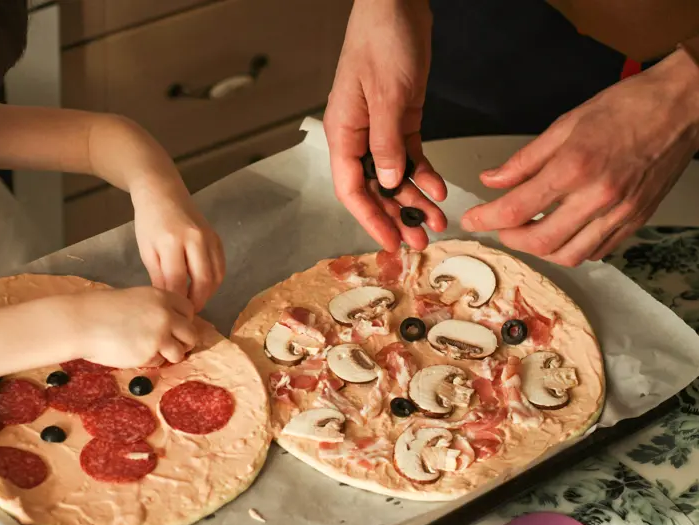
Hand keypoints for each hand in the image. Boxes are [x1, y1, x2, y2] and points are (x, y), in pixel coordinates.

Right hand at [71, 287, 197, 366]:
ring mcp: (159, 335)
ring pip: (180, 352)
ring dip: (169, 355)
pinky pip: (159, 362)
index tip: (175, 327)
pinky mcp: (149, 354)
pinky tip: (134, 354)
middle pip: (191, 333)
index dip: (183, 321)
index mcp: (162, 296)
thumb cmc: (101, 309)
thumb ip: (155, 308)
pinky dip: (151, 361)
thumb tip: (172, 323)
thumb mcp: (134, 298)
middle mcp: (166, 314)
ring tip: (151, 351)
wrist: (82, 322)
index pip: (189, 310)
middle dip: (183, 342)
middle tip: (170, 345)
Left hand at [131, 179, 224, 310]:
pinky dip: (215, 281)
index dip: (177, 301)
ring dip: (207, 294)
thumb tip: (169, 301)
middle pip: (202, 282)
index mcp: (172, 242)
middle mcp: (195, 239)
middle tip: (187, 313)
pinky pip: (221, 266)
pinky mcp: (217, 238)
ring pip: (216, 276)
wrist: (163, 192)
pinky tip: (203, 287)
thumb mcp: (147, 250)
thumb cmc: (150, 221)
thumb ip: (159, 276)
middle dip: (196, 302)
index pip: (177, 282)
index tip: (173, 314)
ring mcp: (209, 238)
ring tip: (194, 302)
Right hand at [323, 0, 447, 251]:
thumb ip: (386, 143)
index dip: (370, 220)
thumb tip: (386, 182)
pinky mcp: (401, 119)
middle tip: (418, 242)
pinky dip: (424, 174)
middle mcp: (358, 136)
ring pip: (393, 176)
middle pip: (373, 189)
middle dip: (394, 216)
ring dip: (413, 200)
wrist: (397, 3)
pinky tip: (438, 190)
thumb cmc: (382, 40)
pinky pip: (411, 156)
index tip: (390, 242)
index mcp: (344, 132)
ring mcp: (379, 129)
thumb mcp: (387, 94)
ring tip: (435, 222)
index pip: (351, 189)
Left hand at [462, 49, 698, 266]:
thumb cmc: (628, 107)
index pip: (516, 208)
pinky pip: (596, 252)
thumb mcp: (565, 125)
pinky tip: (562, 232)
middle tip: (499, 225)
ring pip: (568, 256)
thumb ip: (524, 160)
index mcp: (575, 167)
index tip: (472, 220)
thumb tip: (493, 180)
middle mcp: (598, 196)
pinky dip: (571, 249)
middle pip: (539, 242)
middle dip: (510, 238)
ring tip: (528, 230)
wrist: (682, 106)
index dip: (485, 219)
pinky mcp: (635, 220)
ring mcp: (620, 213)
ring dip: (539, 250)